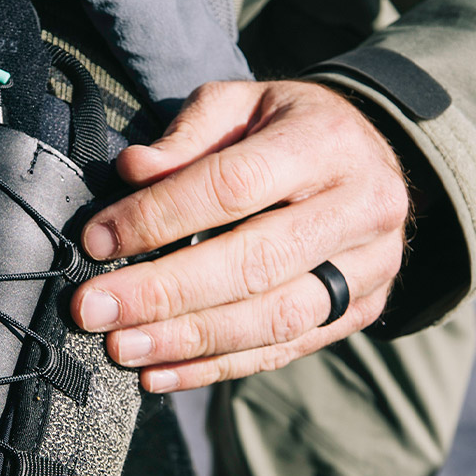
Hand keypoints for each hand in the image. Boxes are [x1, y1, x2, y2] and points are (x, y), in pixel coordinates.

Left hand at [72, 81, 409, 392]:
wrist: (380, 158)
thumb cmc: (292, 127)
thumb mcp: (244, 103)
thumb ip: (189, 134)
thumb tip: (134, 171)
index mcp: (325, 143)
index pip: (234, 186)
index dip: (159, 217)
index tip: (97, 240)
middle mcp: (358, 207)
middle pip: (254, 262)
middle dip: (165, 292)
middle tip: (95, 310)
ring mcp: (369, 266)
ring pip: (275, 318)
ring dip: (189, 341)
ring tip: (123, 347)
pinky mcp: (362, 310)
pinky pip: (286, 349)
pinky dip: (217, 366)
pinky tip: (161, 372)